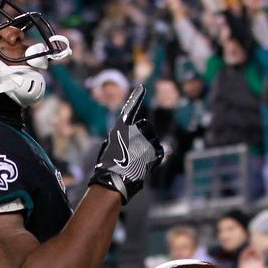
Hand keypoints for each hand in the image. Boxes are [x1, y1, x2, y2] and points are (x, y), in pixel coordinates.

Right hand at [89, 85, 163, 203]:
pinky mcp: (155, 150)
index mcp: (120, 128)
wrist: (114, 181)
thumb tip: (138, 140)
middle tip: (134, 150)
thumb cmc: (108, 167)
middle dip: (143, 134)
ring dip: (148, 147)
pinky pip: (159, 150)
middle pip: (146, 126)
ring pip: (153, 139)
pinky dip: (154, 156)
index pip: (130, 109)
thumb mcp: (111, 147)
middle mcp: (135, 130)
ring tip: (137, 160)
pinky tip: (145, 164)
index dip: (136, 98)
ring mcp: (146, 140)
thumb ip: (123, 138)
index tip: (142, 87)